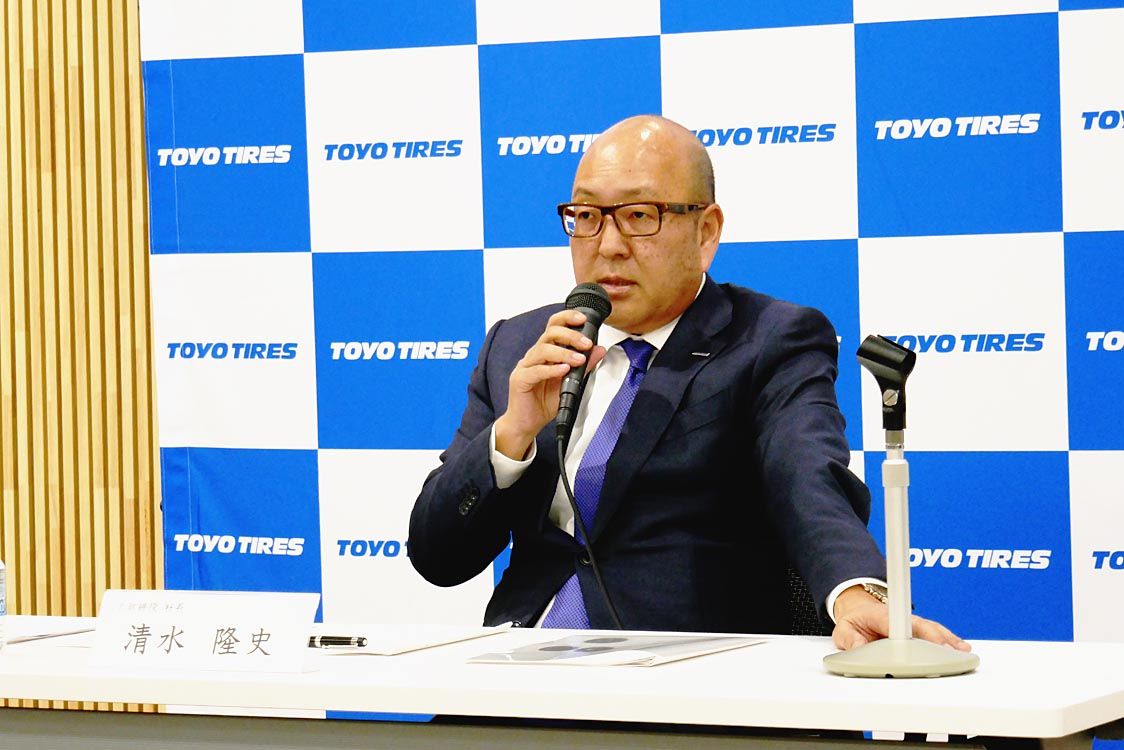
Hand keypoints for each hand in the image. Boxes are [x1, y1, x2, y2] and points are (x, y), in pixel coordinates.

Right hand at [494, 309, 605, 459]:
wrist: (527, 424)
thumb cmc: (544, 403)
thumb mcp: (571, 383)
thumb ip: (584, 367)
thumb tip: (599, 350)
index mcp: (545, 353)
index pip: (553, 327)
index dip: (566, 319)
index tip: (583, 319)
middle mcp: (534, 356)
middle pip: (549, 334)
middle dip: (570, 336)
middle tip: (586, 344)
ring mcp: (525, 367)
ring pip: (542, 350)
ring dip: (564, 353)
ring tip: (579, 360)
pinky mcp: (520, 380)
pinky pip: (535, 371)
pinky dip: (551, 369)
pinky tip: (563, 370)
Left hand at [831, 584, 971, 651]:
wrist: (858, 609)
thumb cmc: (854, 619)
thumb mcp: (844, 629)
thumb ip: (849, 640)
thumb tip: (858, 648)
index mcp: (882, 615)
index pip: (903, 623)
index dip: (917, 631)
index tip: (929, 640)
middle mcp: (900, 617)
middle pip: (924, 626)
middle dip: (939, 638)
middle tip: (954, 651)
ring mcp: (911, 623)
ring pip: (932, 629)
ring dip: (948, 639)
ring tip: (963, 651)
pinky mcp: (917, 629)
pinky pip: (934, 633)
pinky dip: (947, 640)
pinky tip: (960, 647)